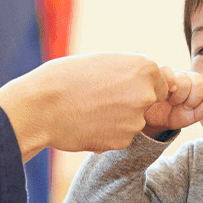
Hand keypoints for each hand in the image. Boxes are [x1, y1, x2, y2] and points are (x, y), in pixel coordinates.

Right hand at [0, 52, 167, 160]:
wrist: (41, 106)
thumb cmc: (65, 79)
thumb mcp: (103, 61)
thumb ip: (129, 70)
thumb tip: (147, 79)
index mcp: (144, 67)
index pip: (160, 83)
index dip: (139, 86)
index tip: (118, 87)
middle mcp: (146, 93)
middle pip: (149, 103)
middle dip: (131, 104)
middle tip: (100, 99)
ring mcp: (136, 119)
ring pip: (133, 121)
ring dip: (117, 119)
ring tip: (89, 110)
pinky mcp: (123, 141)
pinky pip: (120, 137)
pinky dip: (107, 133)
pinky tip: (87, 124)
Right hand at [142, 67, 202, 137]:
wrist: (153, 119)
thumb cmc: (174, 115)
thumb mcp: (193, 115)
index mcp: (199, 86)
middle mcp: (187, 77)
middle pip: (198, 81)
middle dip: (194, 98)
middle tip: (185, 106)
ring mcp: (173, 74)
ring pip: (183, 79)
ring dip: (179, 96)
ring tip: (171, 102)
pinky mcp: (158, 73)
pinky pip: (166, 70)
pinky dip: (167, 83)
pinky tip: (163, 94)